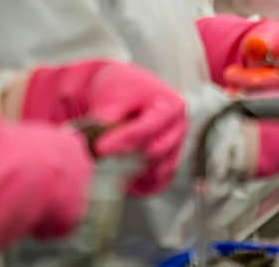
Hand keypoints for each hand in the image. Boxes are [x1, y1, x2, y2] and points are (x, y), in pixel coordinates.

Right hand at [0, 112, 92, 251]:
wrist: (18, 176)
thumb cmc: (7, 153)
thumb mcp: (0, 133)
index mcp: (69, 142)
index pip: (63, 150)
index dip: (43, 163)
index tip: (28, 170)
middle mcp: (82, 162)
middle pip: (64, 177)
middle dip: (47, 184)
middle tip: (24, 190)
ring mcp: (82, 187)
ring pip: (61, 201)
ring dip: (44, 205)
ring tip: (23, 205)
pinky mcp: (75, 213)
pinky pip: (59, 224)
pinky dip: (44, 226)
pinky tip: (29, 221)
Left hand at [20, 59, 186, 195]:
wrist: (124, 92)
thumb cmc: (122, 89)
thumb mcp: (113, 95)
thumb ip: (108, 118)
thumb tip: (99, 146)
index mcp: (172, 106)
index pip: (148, 128)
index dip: (124, 139)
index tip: (100, 148)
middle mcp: (179, 127)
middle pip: (157, 151)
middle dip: (129, 158)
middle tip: (103, 161)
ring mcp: (175, 145)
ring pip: (161, 170)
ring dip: (137, 176)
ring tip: (112, 178)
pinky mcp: (167, 160)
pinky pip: (161, 181)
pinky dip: (145, 187)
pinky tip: (125, 188)